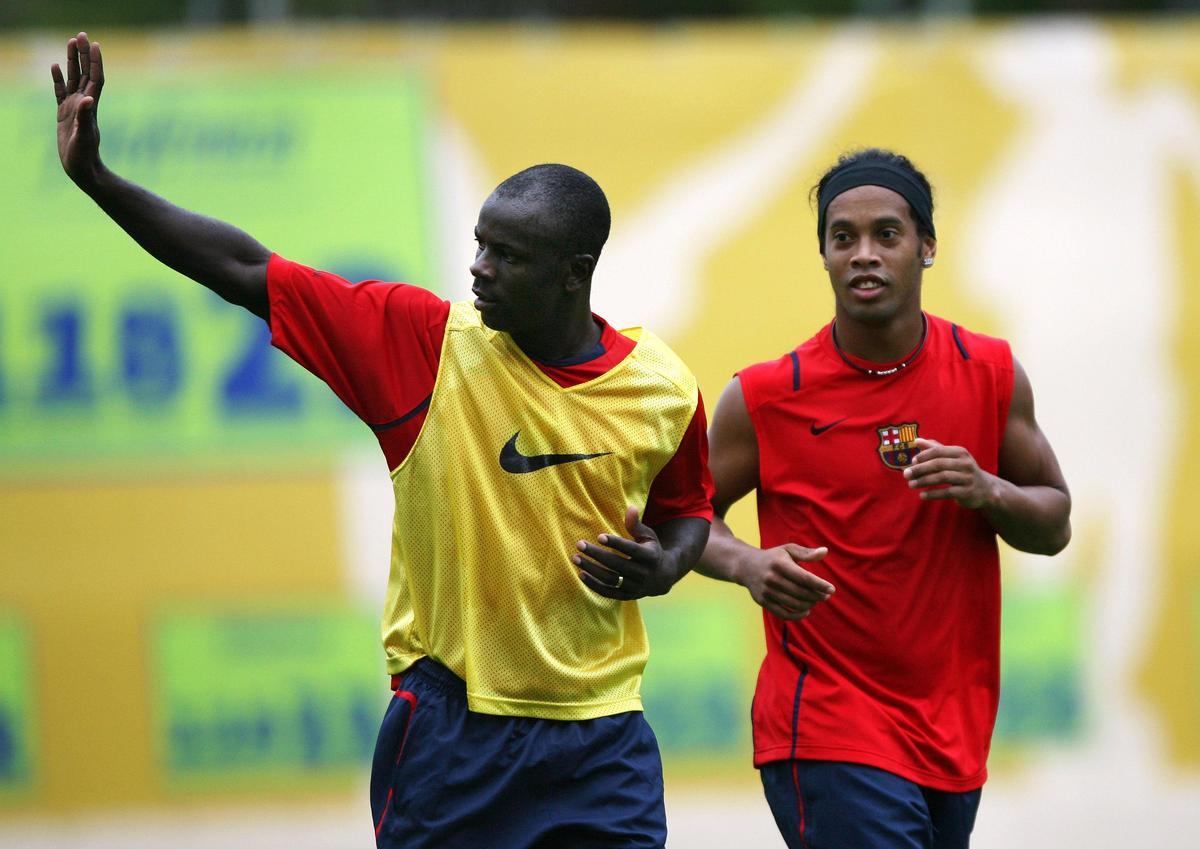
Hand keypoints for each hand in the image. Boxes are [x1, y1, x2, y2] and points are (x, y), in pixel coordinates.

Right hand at [51, 32, 104, 182]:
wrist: (81, 168)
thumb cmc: (84, 154)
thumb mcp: (84, 135)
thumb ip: (85, 117)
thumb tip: (88, 99)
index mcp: (90, 106)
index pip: (95, 78)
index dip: (95, 62)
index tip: (95, 44)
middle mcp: (84, 103)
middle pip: (85, 73)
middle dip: (83, 55)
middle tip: (81, 36)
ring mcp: (73, 107)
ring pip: (73, 78)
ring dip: (72, 61)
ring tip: (70, 42)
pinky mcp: (63, 113)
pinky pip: (60, 91)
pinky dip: (58, 78)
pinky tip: (55, 66)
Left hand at [574, 507, 673, 599]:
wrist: (662, 577)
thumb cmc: (651, 550)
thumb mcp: (648, 537)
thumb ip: (637, 525)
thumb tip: (631, 508)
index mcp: (650, 556)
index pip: (631, 549)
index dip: (616, 543)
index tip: (599, 536)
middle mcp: (643, 573)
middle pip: (617, 564)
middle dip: (597, 554)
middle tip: (579, 544)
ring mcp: (635, 587)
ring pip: (611, 579)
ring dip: (592, 569)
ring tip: (575, 558)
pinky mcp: (627, 596)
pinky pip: (608, 592)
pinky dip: (594, 585)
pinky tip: (581, 574)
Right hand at [737, 543, 832, 620]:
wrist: (746, 566)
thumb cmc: (773, 557)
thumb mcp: (788, 550)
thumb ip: (806, 553)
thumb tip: (825, 552)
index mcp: (780, 564)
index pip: (804, 578)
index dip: (819, 585)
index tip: (832, 589)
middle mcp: (772, 578)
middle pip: (800, 592)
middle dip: (816, 596)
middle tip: (826, 596)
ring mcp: (766, 591)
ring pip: (793, 604)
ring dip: (809, 605)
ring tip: (816, 601)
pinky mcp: (763, 601)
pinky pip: (783, 614)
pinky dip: (797, 616)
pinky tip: (806, 611)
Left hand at [904, 437, 997, 508]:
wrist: (985, 488)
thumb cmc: (962, 470)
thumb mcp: (951, 457)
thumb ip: (934, 448)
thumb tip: (916, 440)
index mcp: (960, 452)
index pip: (938, 451)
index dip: (923, 456)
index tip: (911, 462)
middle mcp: (965, 463)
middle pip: (938, 464)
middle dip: (920, 469)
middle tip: (906, 474)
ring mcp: (968, 478)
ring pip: (942, 477)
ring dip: (924, 481)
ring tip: (911, 485)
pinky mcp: (968, 492)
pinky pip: (947, 492)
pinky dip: (933, 494)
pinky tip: (922, 495)